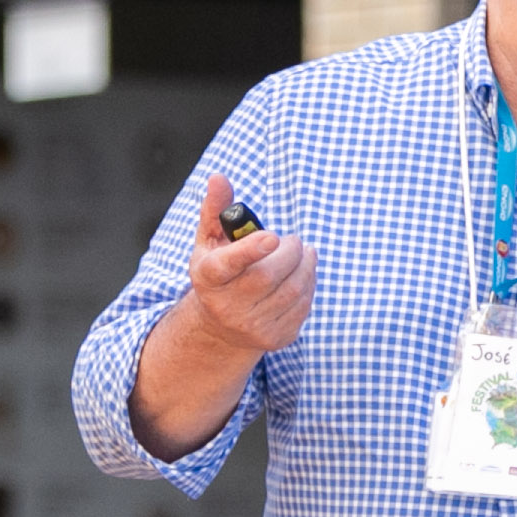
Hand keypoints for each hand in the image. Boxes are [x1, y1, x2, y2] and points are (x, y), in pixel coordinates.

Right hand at [177, 173, 314, 359]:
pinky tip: (301, 276)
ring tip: (302, 253)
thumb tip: (218, 177)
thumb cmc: (219, 271)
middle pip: (269, 274)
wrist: (221, 325)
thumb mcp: (210, 241)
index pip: (229, 264)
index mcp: (208, 277)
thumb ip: (216, 209)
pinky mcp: (275, 339)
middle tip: (292, 241)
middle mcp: (227, 307)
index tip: (270, 237)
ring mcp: (252, 327)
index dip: (250, 250)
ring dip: (305, 265)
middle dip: (290, 251)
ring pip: (293, 290)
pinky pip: (303, 306)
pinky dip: (308, 285)